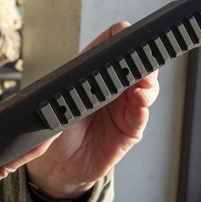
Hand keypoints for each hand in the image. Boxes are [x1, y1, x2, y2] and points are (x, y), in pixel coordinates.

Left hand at [26, 21, 159, 197]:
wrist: (57, 166)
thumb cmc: (56, 131)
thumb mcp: (53, 105)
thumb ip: (59, 95)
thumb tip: (59, 86)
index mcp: (94, 72)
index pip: (114, 44)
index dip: (122, 36)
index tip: (126, 35)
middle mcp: (113, 87)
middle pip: (139, 65)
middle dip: (142, 61)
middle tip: (138, 65)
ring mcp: (124, 108)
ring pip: (147, 89)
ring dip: (147, 85)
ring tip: (139, 88)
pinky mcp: (129, 130)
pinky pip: (140, 117)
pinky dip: (141, 110)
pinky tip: (138, 105)